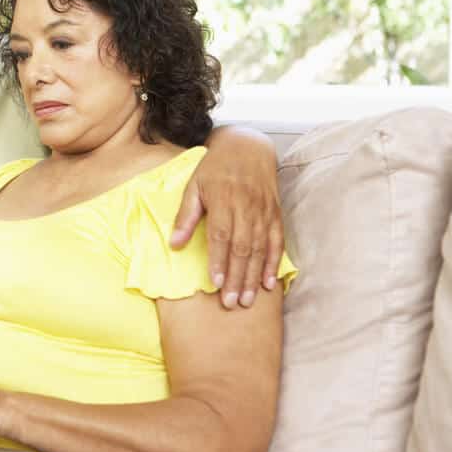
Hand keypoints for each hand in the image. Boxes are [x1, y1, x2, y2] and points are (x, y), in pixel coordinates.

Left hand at [171, 128, 283, 309]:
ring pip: (260, 249)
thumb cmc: (215, 169)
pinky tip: (268, 283)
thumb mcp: (194, 186)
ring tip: (247, 300)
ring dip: (253, 277)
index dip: (219, 260)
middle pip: (243, 248)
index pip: (222, 235)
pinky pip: (277, 242)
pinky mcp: (275, 214)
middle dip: (236, 277)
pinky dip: (274, 263)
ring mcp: (264, 212)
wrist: (247, 147)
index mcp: (223, 200)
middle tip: (231, 303)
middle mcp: (246, 208)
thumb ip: (186, 216)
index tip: (215, 283)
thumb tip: (174, 244)